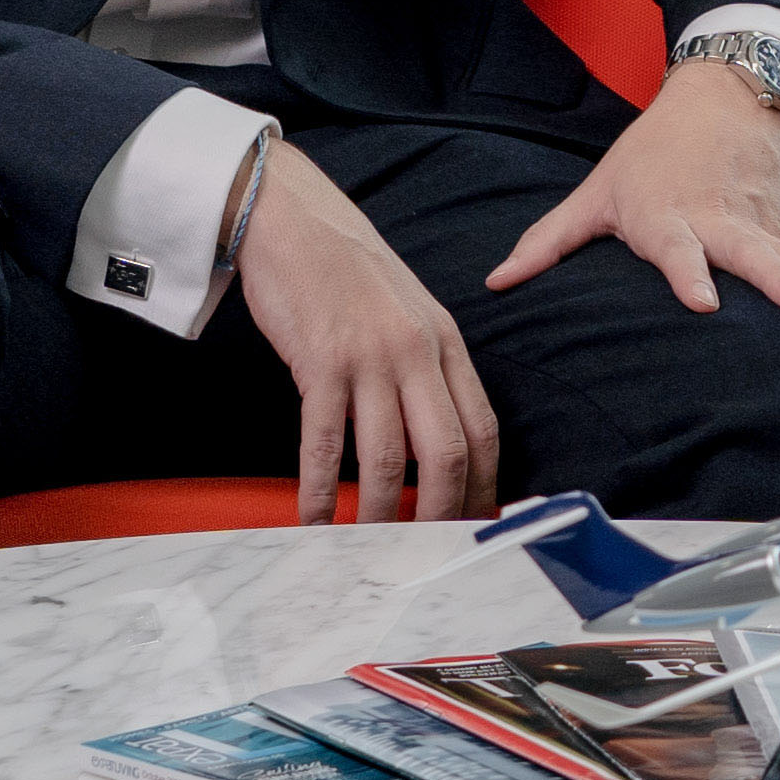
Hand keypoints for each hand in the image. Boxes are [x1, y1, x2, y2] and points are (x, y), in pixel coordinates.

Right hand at [231, 143, 501, 525]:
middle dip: (438, 517)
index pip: (483, 429)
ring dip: (376, 516)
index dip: (483, 487)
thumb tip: (433, 446)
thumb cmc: (349, 275)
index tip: (474, 529)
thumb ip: (426, 372)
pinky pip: (323, 442)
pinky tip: (313, 520)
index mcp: (446, 343)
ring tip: (366, 550)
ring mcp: (370, 356)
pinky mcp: (320, 360)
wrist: (295, 221)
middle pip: (446, 454)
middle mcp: (418, 352)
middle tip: (423, 558)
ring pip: (385, 459)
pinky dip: (318, 491)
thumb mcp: (408, 316)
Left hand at [489, 55, 779, 325]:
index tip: (702, 301)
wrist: (726, 93)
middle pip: (746, 252)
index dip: (687, 271)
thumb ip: (548, 242)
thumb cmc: (651, 152)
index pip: (676, 245)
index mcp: (665, 212)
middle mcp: (716, 218)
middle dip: (772, 280)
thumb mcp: (597, 190)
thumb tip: (495, 284)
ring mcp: (756, 224)